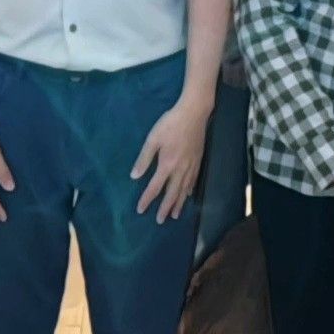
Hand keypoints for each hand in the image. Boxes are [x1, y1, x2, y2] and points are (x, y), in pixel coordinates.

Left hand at [131, 95, 212, 218]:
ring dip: (178, 204)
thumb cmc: (170, 124)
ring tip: (175, 215)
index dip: (147, 199)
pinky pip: (193, 181)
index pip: (154, 187)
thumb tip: (134, 176)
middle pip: (172, 193)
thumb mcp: (153, 138)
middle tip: (160, 220)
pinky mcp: (198, 161)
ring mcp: (191, 166)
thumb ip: (144, 158)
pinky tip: (188, 195)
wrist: (194, 113)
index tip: (141, 210)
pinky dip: (189, 191)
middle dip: (165, 208)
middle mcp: (180, 169)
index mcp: (166, 164)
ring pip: (184, 190)